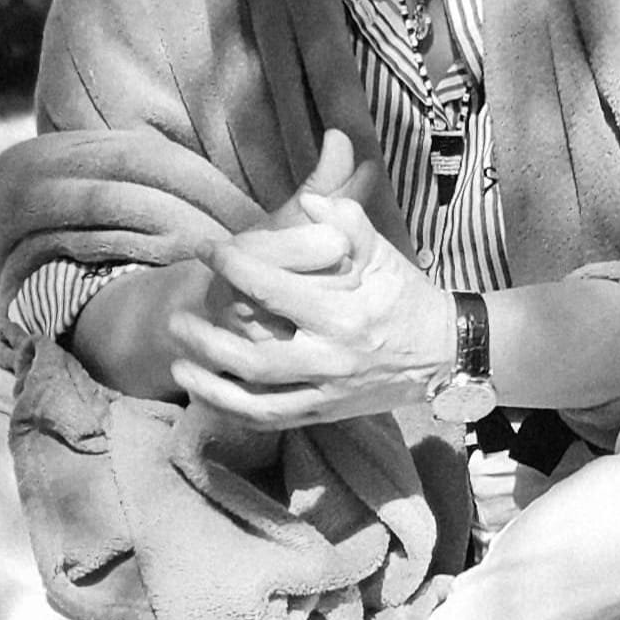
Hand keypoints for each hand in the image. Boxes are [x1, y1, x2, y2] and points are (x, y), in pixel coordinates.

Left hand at [168, 191, 456, 430]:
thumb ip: (347, 220)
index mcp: (344, 314)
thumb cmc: (406, 294)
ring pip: (254, 398)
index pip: (272, 290)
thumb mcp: (382, 252)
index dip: (233, 267)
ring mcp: (326, 393)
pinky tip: (206, 393)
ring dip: (209, 382)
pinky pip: (270, 419)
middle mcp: (331, 360)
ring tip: (178, 359)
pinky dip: (232, 410)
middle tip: (175, 315)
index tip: (207, 250)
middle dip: (206, 338)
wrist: (443, 353)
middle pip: (252, 356)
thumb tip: (306, 199)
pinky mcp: (325, 414)